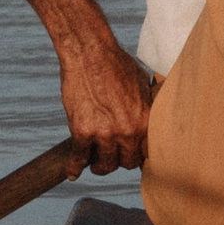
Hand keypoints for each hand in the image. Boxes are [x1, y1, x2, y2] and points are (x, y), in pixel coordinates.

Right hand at [8, 0, 156, 171]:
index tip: (133, 157)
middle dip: (120, 160)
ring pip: (104, 165)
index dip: (139, 156)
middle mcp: (127, 132)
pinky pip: (79, 158)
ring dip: (100, 166)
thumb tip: (150, 115)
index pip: (147, 154)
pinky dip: (74, 167)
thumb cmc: (116, 63)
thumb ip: (146, 106)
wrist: (89, 52)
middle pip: (126, 163)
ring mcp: (104, 134)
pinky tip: (73, 172)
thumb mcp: (142, 84)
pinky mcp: (82, 132)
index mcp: (145, 121)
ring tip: (96, 163)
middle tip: (113, 157)